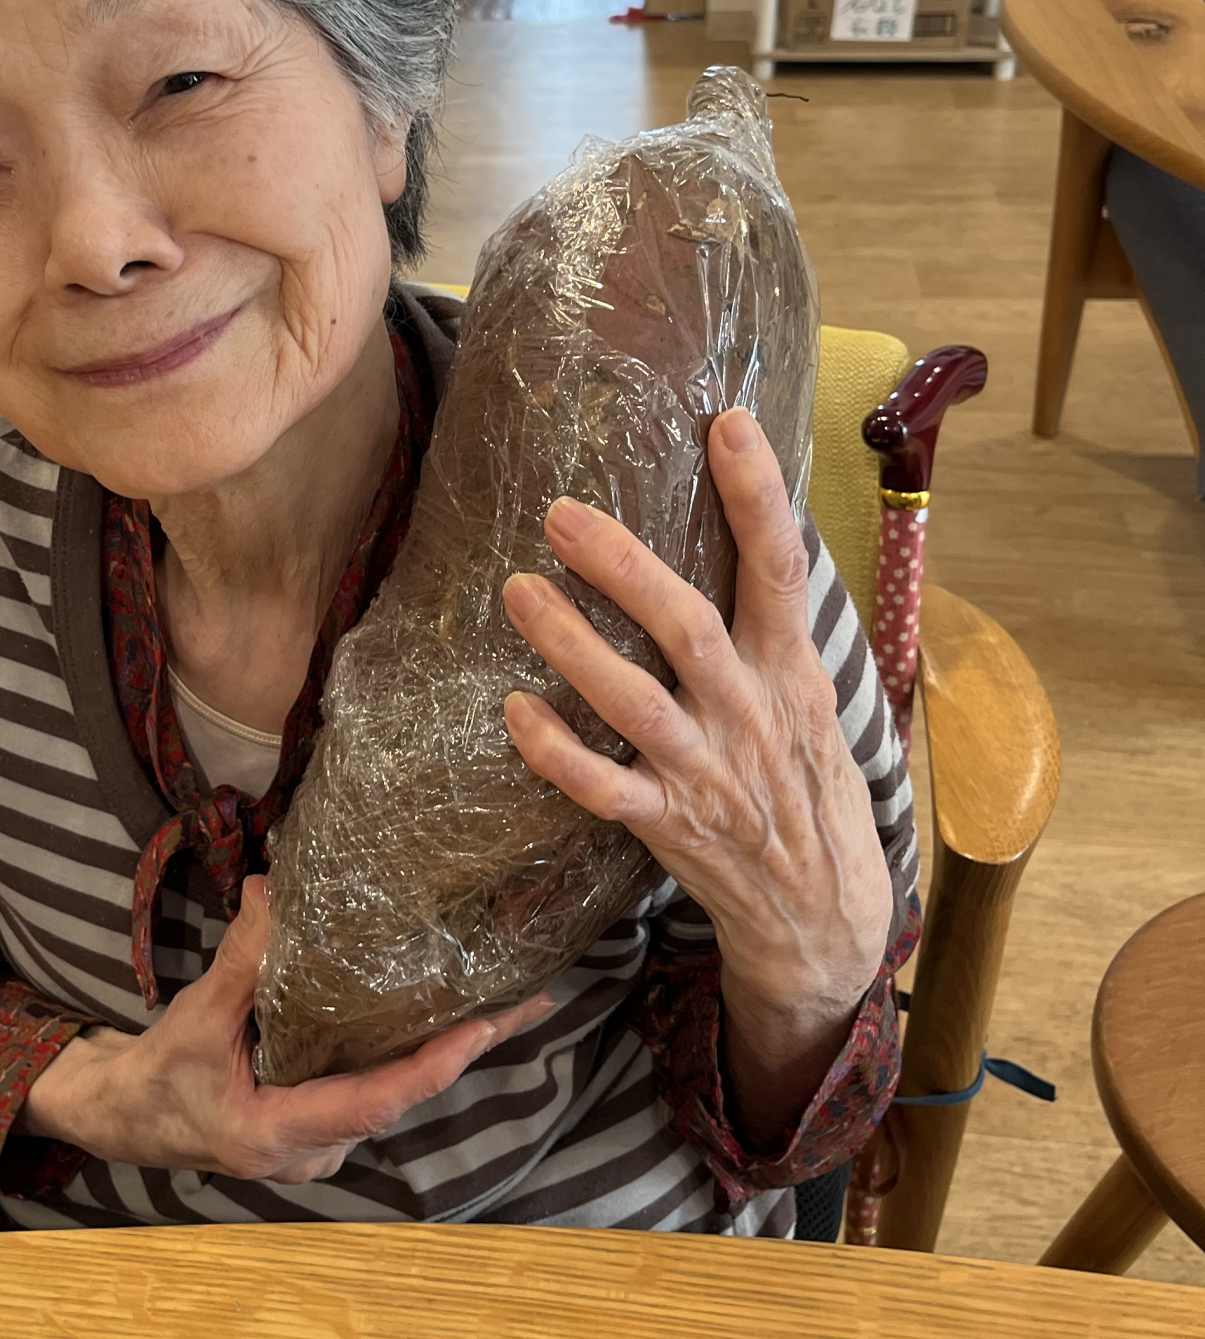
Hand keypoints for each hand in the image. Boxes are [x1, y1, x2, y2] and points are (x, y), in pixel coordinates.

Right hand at [20, 876, 552, 1182]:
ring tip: (509, 1003)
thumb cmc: (158, 1076)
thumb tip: (273, 889)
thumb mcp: (197, 1018)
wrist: (125, 1118)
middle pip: (404, 1097)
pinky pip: (379, 1089)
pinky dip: (415, 1053)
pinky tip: (446, 1015)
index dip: (433, 1066)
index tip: (482, 1029)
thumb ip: (240, 961)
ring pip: (396, 1095)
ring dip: (448, 1050)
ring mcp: (322, 1143)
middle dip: (466, 1049)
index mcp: (281, 1134)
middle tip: (532, 1003)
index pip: (375, 1102)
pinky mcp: (321, 1125)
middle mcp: (315, 1150)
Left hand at [499, 407, 894, 1137]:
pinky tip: (513, 711)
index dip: (758, 496)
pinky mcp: (669, 826)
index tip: (727, 423)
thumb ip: (772, 627)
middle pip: (688, 627)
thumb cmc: (805, 784)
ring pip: (635, 703)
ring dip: (572, 646)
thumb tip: (743, 521)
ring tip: (518, 591)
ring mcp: (707, 773)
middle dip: (624, 566)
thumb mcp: (811, 698)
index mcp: (792, 671)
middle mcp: (750, 714)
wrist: (824, 915)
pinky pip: (603, 789)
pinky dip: (558, 752)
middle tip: (559, 511)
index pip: (782, 570)